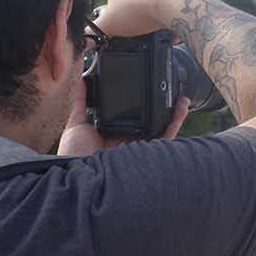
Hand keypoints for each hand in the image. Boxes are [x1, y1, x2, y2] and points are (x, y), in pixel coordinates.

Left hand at [57, 85, 190, 156]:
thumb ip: (80, 102)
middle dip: (163, 108)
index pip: (132, 117)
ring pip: (161, 129)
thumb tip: (81, 80)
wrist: (76, 175)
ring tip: (182, 98)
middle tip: (169, 92)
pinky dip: (175, 125)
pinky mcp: (145, 156)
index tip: (147, 89)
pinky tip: (180, 110)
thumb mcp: (76, 124)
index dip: (142, 105)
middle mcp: (129, 143)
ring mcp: (138, 150)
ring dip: (174, 114)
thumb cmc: (73, 155)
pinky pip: (165, 140)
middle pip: (151, 123)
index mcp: (115, 135)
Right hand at [92, 0, 200, 39]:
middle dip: (141, 13)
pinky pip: (177, 4)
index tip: (123, 26)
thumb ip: (96, 30)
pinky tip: (175, 31)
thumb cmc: (137, 10)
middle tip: (142, 31)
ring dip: (159, 15)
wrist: (172, 2)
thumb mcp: (109, 24)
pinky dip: (175, 17)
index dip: (119, 12)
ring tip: (159, 32)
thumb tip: (84, 37)